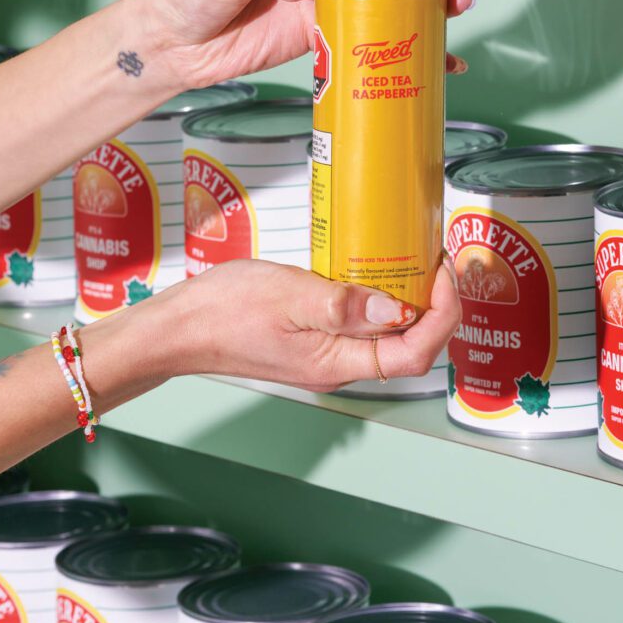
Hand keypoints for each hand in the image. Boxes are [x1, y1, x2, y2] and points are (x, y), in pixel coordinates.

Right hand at [174, 257, 460, 392]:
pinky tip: (373, 269)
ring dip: (409, 300)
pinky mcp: (314, 338)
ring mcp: (326, 353)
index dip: (441, 316)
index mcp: (336, 361)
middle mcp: (338, 363)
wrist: (179, 328)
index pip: (414, 354)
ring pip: (386, 334)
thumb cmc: (223, 312)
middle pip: (408, 346)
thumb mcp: (289, 297)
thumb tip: (397, 308)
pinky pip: (361, 324)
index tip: (443, 273)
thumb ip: (344, 305)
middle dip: (434, 305)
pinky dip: (379, 298)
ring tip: (414, 259)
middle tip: (437, 258)